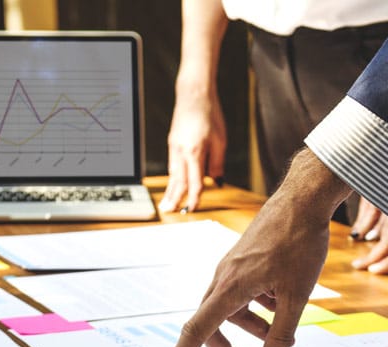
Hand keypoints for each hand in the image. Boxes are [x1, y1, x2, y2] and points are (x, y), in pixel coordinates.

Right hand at [159, 89, 226, 213]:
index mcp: (194, 152)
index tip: (192, 209)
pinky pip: (172, 164)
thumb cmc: (210, 114)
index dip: (194, 198)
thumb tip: (217, 182)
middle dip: (174, 198)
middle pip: (178, 181)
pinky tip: (172, 183)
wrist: (194, 94)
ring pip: (172, 173)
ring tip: (167, 203)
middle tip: (169, 212)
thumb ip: (217, 163)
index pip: (194, 181)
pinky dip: (172, 176)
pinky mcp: (173, 142)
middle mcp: (181, 151)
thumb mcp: (220, 140)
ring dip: (170, 190)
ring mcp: (174, 146)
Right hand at [160, 147, 351, 346]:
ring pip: (232, 308)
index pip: (197, 331)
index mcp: (230, 287)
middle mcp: (224, 277)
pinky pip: (243, 292)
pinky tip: (284, 300)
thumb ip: (282, 334)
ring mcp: (233, 267)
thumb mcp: (297, 297)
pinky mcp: (244, 260)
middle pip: (212, 324)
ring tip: (282, 332)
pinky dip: (260, 305)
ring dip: (253, 326)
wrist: (304, 200)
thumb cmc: (299, 243)